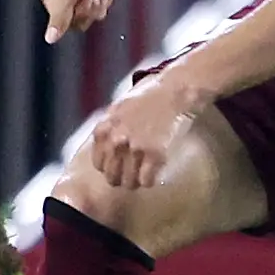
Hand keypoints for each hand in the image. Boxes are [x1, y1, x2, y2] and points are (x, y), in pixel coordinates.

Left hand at [84, 72, 209, 189]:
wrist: (175, 91)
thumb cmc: (149, 97)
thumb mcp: (118, 108)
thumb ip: (109, 127)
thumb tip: (104, 145)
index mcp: (104, 129)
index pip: (99, 164)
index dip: (111, 168)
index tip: (121, 167)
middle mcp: (116, 140)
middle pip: (111, 176)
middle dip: (122, 179)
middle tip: (134, 175)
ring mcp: (135, 148)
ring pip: (129, 182)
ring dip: (136, 183)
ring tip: (144, 176)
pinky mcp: (155, 154)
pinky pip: (146, 181)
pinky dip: (150, 181)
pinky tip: (155, 174)